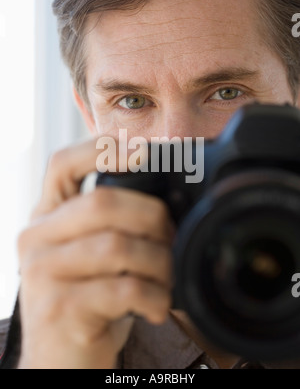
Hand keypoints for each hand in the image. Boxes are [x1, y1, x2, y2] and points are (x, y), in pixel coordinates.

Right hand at [17, 139, 174, 368]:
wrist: (60, 360)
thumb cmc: (86, 302)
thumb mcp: (91, 257)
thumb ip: (110, 227)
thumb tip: (165, 205)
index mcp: (46, 218)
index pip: (62, 165)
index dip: (101, 150)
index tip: (143, 154)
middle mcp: (37, 238)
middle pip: (102, 202)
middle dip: (152, 218)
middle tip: (171, 240)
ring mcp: (43, 273)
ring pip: (117, 246)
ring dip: (158, 263)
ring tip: (166, 280)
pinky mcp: (59, 308)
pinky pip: (123, 289)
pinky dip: (154, 296)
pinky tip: (158, 307)